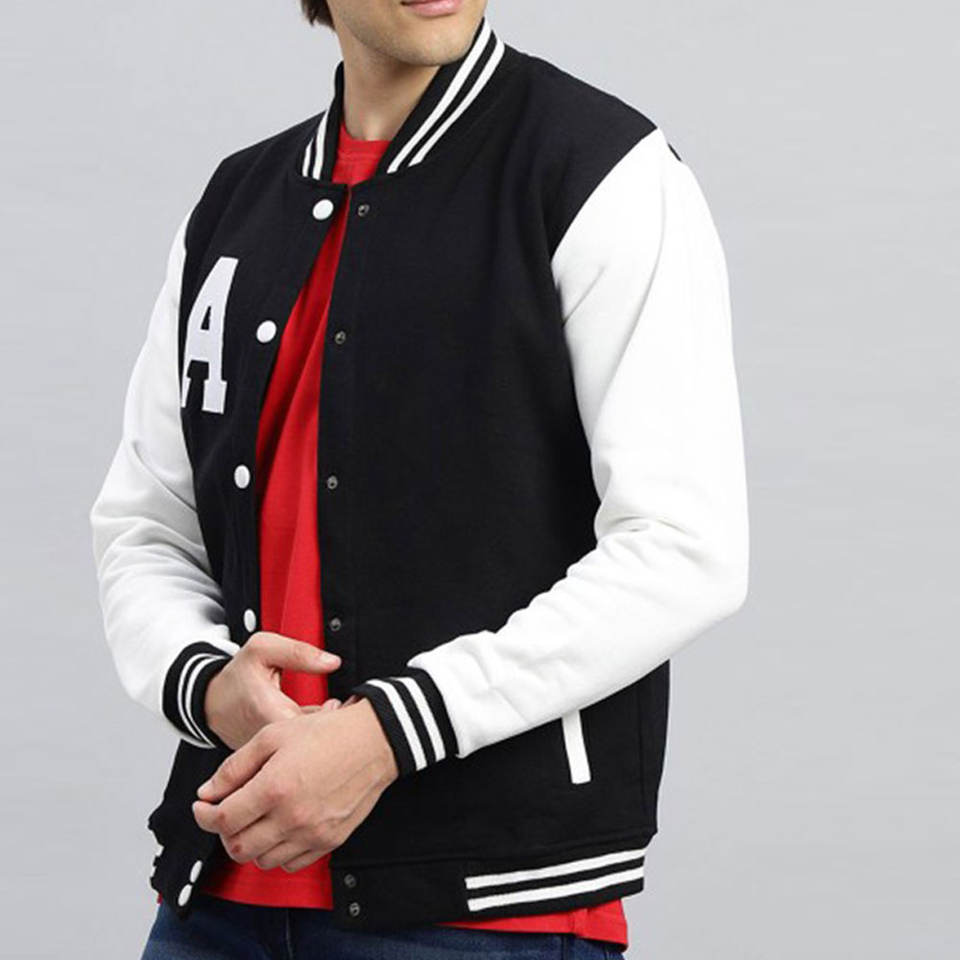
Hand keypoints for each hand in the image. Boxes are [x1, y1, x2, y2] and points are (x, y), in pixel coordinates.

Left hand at [192, 697, 397, 872]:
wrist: (374, 742)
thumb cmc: (328, 733)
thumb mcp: (274, 736)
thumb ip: (235, 766)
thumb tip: (208, 792)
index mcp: (274, 788)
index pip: (222, 819)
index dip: (203, 815)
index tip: (203, 806)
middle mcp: (291, 817)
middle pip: (238, 847)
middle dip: (224, 832)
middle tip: (227, 814)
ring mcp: (312, 833)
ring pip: (262, 861)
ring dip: (250, 844)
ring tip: (255, 820)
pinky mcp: (329, 842)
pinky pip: (291, 864)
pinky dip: (278, 852)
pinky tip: (279, 829)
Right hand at [203, 631, 341, 749]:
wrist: (211, 701)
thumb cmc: (237, 676)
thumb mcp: (262, 649)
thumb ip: (298, 652)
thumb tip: (332, 661)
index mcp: (270, 711)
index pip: (313, 728)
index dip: (334, 717)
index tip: (340, 703)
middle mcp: (270, 739)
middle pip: (313, 741)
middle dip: (333, 724)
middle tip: (341, 705)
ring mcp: (269, 752)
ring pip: (306, 747)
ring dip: (321, 731)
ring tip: (332, 711)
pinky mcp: (271, 758)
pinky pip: (297, 751)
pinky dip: (309, 737)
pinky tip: (318, 722)